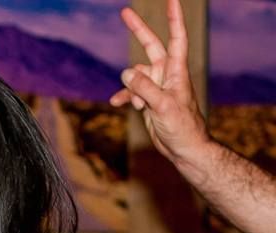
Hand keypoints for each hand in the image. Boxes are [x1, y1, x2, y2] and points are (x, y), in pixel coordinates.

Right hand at [109, 0, 212, 168]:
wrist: (184, 148)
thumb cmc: (181, 126)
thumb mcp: (162, 106)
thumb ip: (144, 87)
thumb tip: (126, 71)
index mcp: (176, 71)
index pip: (176, 38)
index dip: (174, 18)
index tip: (171, 0)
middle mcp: (167, 74)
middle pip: (151, 46)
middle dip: (138, 30)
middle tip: (124, 12)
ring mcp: (157, 86)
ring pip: (136, 74)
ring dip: (130, 87)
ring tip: (137, 105)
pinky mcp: (148, 99)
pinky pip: (130, 91)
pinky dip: (124, 96)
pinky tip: (118, 104)